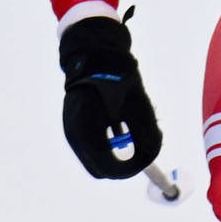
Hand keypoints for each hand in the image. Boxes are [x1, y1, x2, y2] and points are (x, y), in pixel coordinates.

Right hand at [57, 10, 160, 180]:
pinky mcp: (72, 122)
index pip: (108, 168)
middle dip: (122, 162)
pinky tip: (117, 121)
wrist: (94, 52)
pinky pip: (90, 143)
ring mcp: (70, 128)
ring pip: (95, 156)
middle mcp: (74, 134)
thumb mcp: (139, 105)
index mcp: (87, 132)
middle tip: (140, 148)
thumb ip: (147, 134)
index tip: (145, 163)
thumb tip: (150, 159)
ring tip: (127, 125)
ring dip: (114, 150)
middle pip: (100, 167)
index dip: (129, 169)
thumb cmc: (118, 77)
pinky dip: (106, 140)